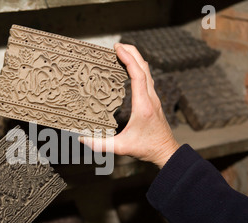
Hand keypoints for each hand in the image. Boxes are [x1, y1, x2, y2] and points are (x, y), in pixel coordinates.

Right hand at [79, 43, 179, 167]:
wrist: (165, 152)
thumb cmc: (146, 148)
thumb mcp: (121, 147)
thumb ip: (100, 144)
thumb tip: (82, 139)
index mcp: (143, 105)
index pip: (137, 75)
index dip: (128, 59)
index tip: (117, 48)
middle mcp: (150, 98)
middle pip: (144, 67)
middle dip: (132, 52)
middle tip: (117, 45)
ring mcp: (154, 98)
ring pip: (147, 72)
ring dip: (136, 59)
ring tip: (122, 52)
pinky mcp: (153, 101)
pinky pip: (147, 79)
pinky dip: (138, 68)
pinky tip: (130, 69)